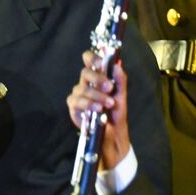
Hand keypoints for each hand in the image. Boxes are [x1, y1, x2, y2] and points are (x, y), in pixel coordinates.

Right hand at [67, 51, 129, 170]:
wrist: (113, 136)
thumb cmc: (116, 115)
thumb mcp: (122, 97)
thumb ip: (120, 81)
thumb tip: (118, 64)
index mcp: (97, 78)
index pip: (89, 60)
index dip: (92, 58)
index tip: (101, 63)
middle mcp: (86, 84)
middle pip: (85, 72)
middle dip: (97, 78)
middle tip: (109, 87)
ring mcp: (78, 96)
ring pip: (81, 88)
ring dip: (96, 96)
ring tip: (108, 104)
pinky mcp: (73, 108)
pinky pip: (76, 102)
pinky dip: (88, 104)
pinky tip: (97, 110)